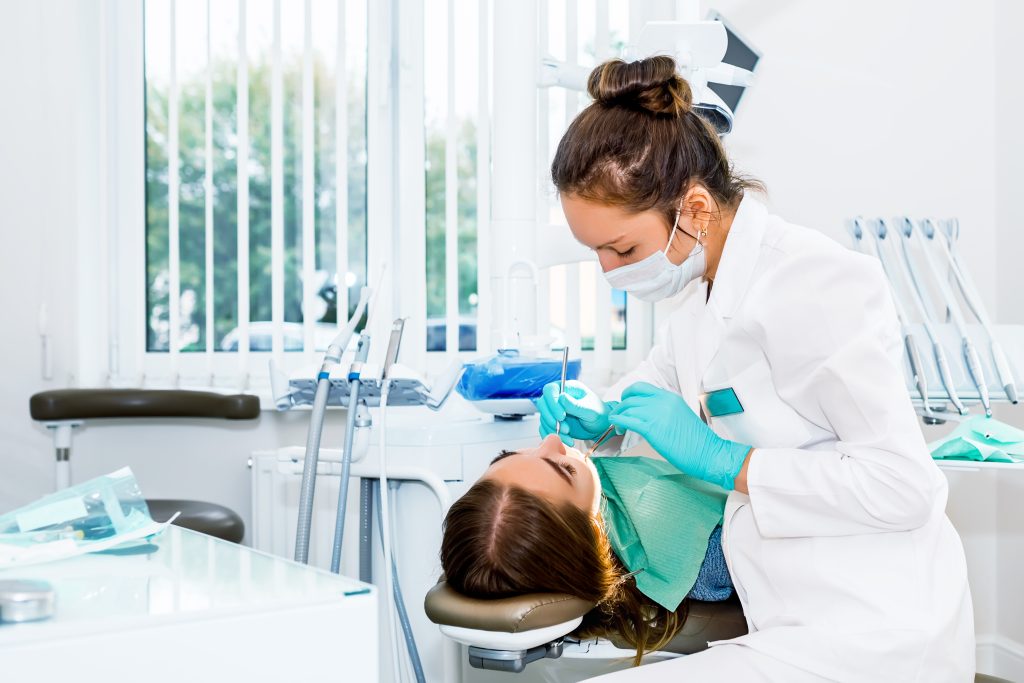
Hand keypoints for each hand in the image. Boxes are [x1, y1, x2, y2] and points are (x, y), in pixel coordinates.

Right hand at [534, 380, 615, 445]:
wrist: (600, 427)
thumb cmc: (599, 414)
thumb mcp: (590, 410)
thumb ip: (576, 405)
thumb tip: (561, 397)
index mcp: (568, 388)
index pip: (550, 389)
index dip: (552, 402)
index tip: (562, 416)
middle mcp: (559, 397)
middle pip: (542, 403)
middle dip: (551, 418)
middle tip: (565, 428)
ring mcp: (555, 410)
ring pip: (544, 417)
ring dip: (553, 428)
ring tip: (568, 434)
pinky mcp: (554, 422)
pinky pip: (545, 428)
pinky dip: (554, 435)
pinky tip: (566, 439)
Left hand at [608, 382, 750, 489]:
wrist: (709, 453)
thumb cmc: (697, 441)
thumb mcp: (680, 415)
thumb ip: (664, 410)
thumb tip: (647, 414)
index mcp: (669, 397)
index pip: (641, 387)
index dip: (628, 394)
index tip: (625, 403)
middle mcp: (662, 402)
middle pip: (631, 397)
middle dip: (621, 406)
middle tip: (619, 417)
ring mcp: (657, 414)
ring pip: (627, 408)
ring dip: (618, 416)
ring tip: (619, 427)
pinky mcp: (652, 429)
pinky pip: (627, 420)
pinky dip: (618, 421)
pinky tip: (616, 426)